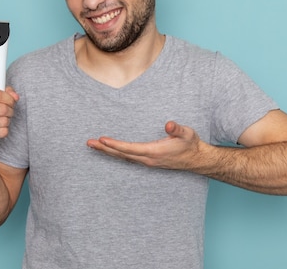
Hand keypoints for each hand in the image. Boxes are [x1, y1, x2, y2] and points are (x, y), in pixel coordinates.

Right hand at [0, 87, 19, 148]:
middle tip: (9, 112)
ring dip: (7, 121)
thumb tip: (15, 96)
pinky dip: (4, 131)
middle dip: (10, 111)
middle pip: (3, 108)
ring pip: (4, 121)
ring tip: (2, 121)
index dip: (9, 98)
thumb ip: (2, 94)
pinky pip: (2, 132)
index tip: (11, 102)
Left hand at [86, 121, 203, 170]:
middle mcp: (148, 159)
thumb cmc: (190, 144)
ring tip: (93, 146)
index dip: (115, 144)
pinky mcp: (148, 161)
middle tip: (89, 143)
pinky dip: (116, 154)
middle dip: (105, 149)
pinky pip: (128, 158)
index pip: (130, 148)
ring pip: (123, 158)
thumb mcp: (187, 133)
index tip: (102, 139)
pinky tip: (109, 151)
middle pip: (121, 154)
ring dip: (108, 152)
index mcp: (154, 152)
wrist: (197, 159)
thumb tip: (168, 125)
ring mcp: (147, 162)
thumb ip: (177, 129)